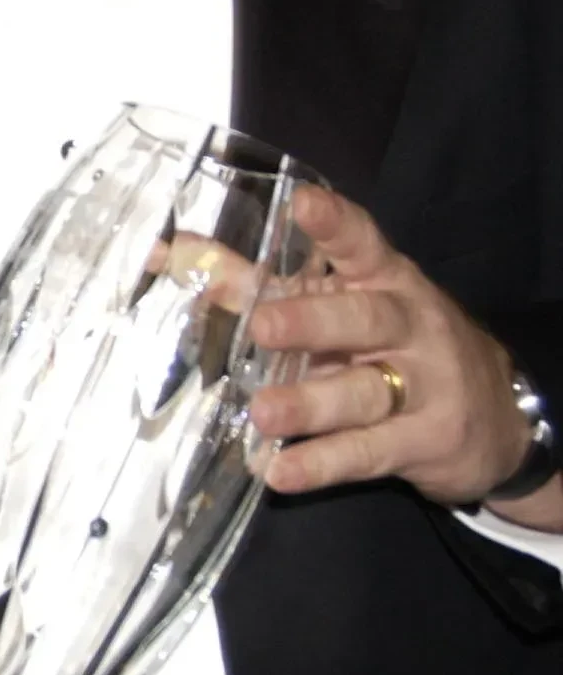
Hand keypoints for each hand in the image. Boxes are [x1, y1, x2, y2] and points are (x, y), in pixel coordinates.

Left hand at [250, 187, 562, 529]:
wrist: (497, 417)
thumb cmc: (394, 347)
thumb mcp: (344, 306)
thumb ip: (261, 283)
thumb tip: (175, 253)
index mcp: (386, 280)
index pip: (363, 244)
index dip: (335, 224)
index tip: (303, 202)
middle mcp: (408, 326)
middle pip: (364, 319)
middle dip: (313, 322)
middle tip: (263, 327)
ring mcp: (422, 386)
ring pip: (364, 392)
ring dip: (310, 403)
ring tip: (263, 414)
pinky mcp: (424, 442)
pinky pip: (367, 453)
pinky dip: (322, 463)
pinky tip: (280, 472)